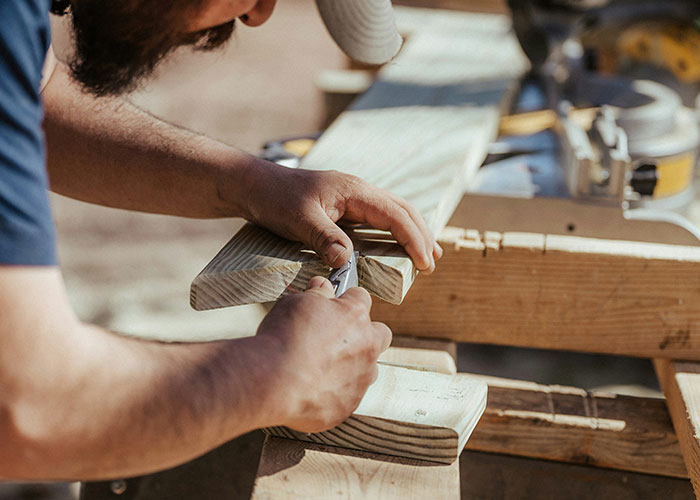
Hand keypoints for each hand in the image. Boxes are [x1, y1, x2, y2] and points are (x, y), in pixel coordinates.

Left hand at [244, 163, 442, 271]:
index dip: (413, 239)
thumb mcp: (298, 220)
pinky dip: (394, 232)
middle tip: (432, 264)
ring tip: (427, 255)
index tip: (425, 263)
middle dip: (421, 235)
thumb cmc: (275, 199)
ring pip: (393, 212)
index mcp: (354, 190)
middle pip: (403, 210)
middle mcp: (359, 191)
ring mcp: (353, 198)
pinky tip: (396, 245)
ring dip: (412, 232)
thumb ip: (324, 237)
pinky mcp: (345, 207)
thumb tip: (346, 261)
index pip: (395, 214)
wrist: (255, 186)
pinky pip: (378, 218)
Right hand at [257, 277, 391, 432]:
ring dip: (352, 366)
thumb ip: (316, 294)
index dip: (346, 300)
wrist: (272, 381)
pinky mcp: (348, 405)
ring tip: (321, 367)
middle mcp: (366, 347)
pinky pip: (347, 396)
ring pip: (368, 369)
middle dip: (364, 333)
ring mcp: (360, 379)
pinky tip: (310, 388)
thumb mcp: (296, 303)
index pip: (362, 298)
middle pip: (380, 334)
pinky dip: (334, 392)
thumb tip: (322, 285)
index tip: (334, 304)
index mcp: (355, 316)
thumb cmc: (283, 338)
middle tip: (337, 336)